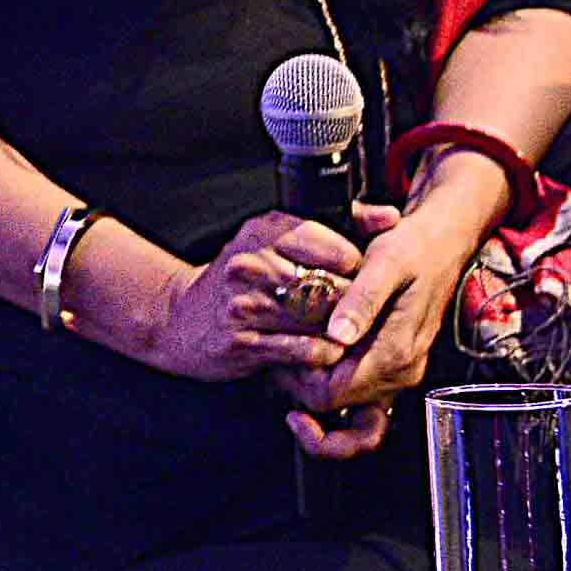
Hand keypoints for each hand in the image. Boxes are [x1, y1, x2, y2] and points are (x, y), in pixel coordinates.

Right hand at [128, 209, 362, 388]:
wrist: (179, 319)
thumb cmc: (241, 280)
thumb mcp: (278, 239)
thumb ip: (339, 225)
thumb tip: (392, 217)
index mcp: (264, 231)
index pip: (335, 246)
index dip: (359, 268)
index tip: (361, 280)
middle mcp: (251, 263)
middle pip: (330, 286)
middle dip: (352, 304)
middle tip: (361, 313)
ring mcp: (244, 304)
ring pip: (317, 320)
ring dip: (339, 331)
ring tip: (348, 334)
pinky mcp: (242, 341)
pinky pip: (300, 350)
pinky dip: (320, 354)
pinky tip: (324, 352)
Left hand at [281, 196, 489, 458]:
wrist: (444, 244)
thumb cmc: (414, 247)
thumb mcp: (386, 261)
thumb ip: (363, 300)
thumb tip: (338, 336)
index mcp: (396, 352)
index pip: (332, 392)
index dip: (300, 376)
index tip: (282, 346)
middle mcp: (401, 371)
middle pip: (333, 400)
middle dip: (300, 377)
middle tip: (279, 341)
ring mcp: (399, 372)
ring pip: (342, 398)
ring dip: (313, 377)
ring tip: (292, 341)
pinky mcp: (395, 365)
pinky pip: (357, 387)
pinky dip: (331, 374)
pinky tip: (315, 346)